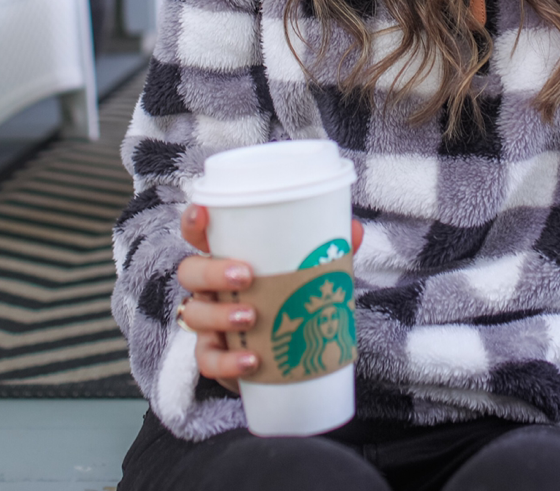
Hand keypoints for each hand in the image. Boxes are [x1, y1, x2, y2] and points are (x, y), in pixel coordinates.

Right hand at [177, 204, 364, 393]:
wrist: (291, 351)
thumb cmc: (292, 294)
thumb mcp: (310, 269)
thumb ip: (329, 249)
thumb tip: (354, 229)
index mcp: (227, 255)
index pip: (198, 233)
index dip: (194, 220)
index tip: (204, 213)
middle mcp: (210, 286)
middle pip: (190, 272)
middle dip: (211, 272)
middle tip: (245, 275)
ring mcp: (208, 321)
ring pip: (194, 313)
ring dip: (219, 314)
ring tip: (251, 317)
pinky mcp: (216, 355)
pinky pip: (207, 359)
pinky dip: (227, 361)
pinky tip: (250, 359)